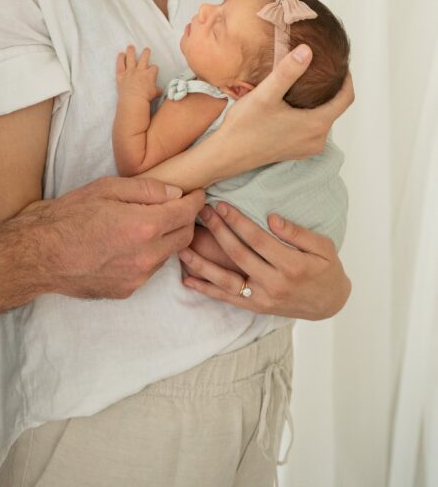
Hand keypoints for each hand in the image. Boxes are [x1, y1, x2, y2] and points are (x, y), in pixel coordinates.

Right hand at [23, 177, 204, 299]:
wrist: (40, 254)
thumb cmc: (69, 216)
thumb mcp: (106, 188)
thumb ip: (146, 190)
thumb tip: (174, 193)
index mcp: (143, 226)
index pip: (186, 213)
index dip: (196, 201)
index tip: (197, 193)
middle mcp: (146, 256)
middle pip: (184, 237)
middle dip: (186, 219)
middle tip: (176, 206)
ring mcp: (137, 277)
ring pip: (167, 255)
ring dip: (166, 238)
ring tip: (147, 224)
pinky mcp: (126, 290)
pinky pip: (148, 269)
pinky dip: (148, 254)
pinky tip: (128, 244)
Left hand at [116, 46, 161, 102]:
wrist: (133, 100)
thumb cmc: (145, 98)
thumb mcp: (155, 94)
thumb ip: (157, 90)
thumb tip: (160, 90)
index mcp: (149, 75)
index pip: (154, 68)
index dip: (154, 68)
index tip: (153, 69)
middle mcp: (140, 70)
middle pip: (144, 58)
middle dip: (146, 53)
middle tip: (146, 49)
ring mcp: (130, 72)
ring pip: (131, 58)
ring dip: (131, 51)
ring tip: (131, 46)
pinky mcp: (121, 75)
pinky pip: (120, 64)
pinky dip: (120, 59)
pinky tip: (121, 54)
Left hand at [179, 203, 350, 319]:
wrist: (330, 304)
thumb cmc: (327, 270)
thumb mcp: (322, 246)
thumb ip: (296, 233)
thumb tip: (271, 218)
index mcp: (292, 266)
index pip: (258, 240)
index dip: (237, 221)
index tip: (221, 205)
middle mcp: (275, 284)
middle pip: (238, 255)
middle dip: (218, 231)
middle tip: (202, 212)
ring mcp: (263, 298)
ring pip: (226, 281)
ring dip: (202, 264)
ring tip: (183, 247)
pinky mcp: (255, 308)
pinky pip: (227, 298)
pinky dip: (206, 289)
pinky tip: (188, 279)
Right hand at [215, 46, 353, 165]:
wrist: (227, 155)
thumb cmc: (245, 127)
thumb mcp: (266, 94)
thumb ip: (287, 72)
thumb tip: (307, 51)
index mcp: (315, 125)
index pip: (346, 99)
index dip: (347, 79)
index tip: (340, 64)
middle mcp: (316, 139)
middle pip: (335, 108)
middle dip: (332, 88)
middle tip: (321, 68)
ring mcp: (307, 147)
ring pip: (323, 118)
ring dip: (320, 101)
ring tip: (308, 81)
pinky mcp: (297, 150)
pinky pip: (312, 128)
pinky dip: (310, 113)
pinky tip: (294, 102)